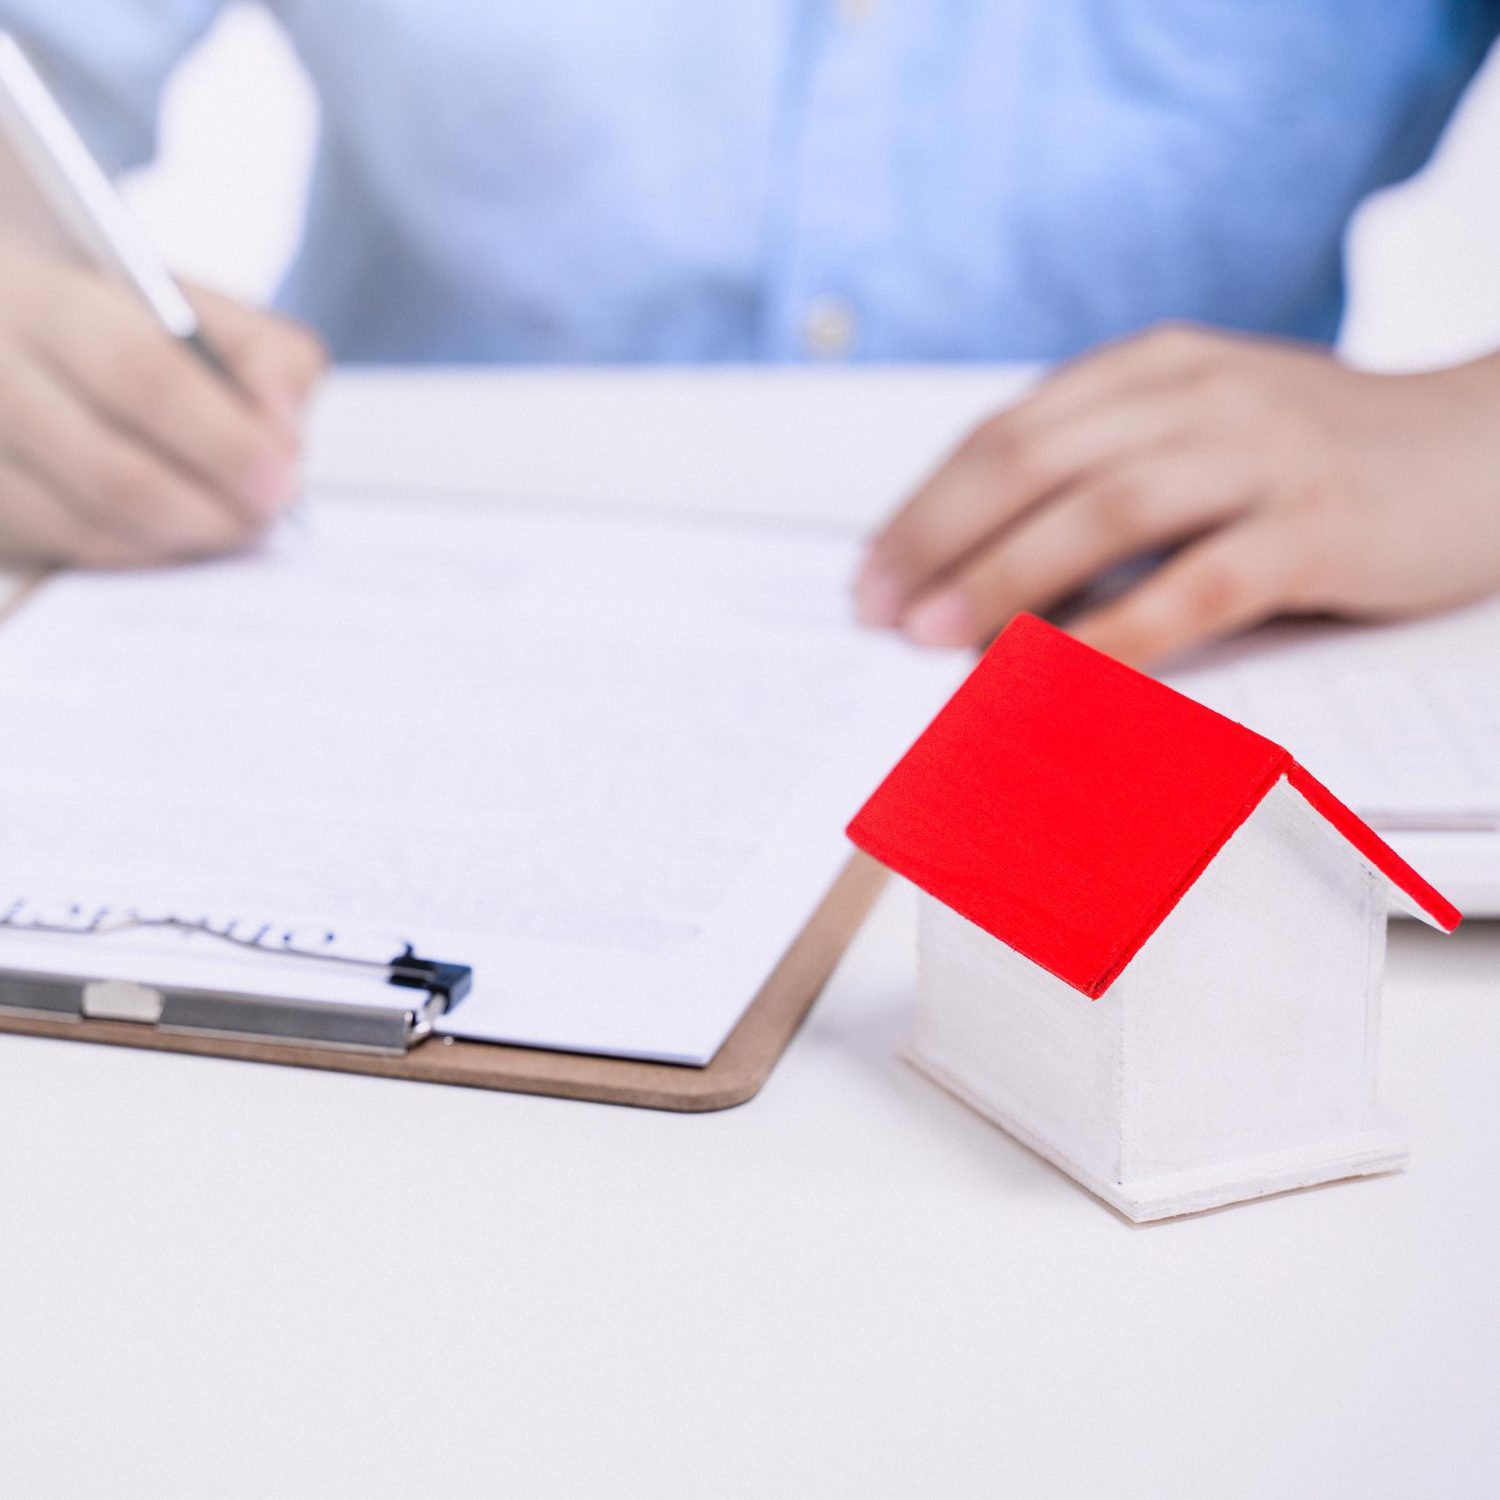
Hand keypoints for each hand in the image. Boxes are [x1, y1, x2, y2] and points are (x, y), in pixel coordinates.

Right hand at [0, 236, 325, 567]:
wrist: (9, 328)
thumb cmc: (114, 320)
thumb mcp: (191, 304)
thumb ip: (263, 355)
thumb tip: (283, 439)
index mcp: (43, 297)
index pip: (142, 375)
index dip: (226, 441)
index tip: (284, 480)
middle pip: (114, 474)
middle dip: (212, 511)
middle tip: (266, 518)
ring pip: (87, 529)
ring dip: (180, 542)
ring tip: (232, 528)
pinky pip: (64, 554)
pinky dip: (138, 555)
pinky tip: (175, 537)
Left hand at [854, 324, 1499, 665]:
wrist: (1487, 448)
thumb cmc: (1320, 457)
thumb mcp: (1203, 431)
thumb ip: (1107, 470)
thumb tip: (981, 568)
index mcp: (1154, 367)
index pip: (1007, 433)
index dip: (926, 508)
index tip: (872, 575)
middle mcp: (1199, 394)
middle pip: (1032, 463)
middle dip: (940, 543)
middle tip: (882, 614)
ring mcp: (1262, 455)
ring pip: (1103, 514)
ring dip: (1006, 582)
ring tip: (937, 640)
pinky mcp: (1318, 526)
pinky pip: (1197, 586)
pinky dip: (1119, 635)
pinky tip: (1060, 679)